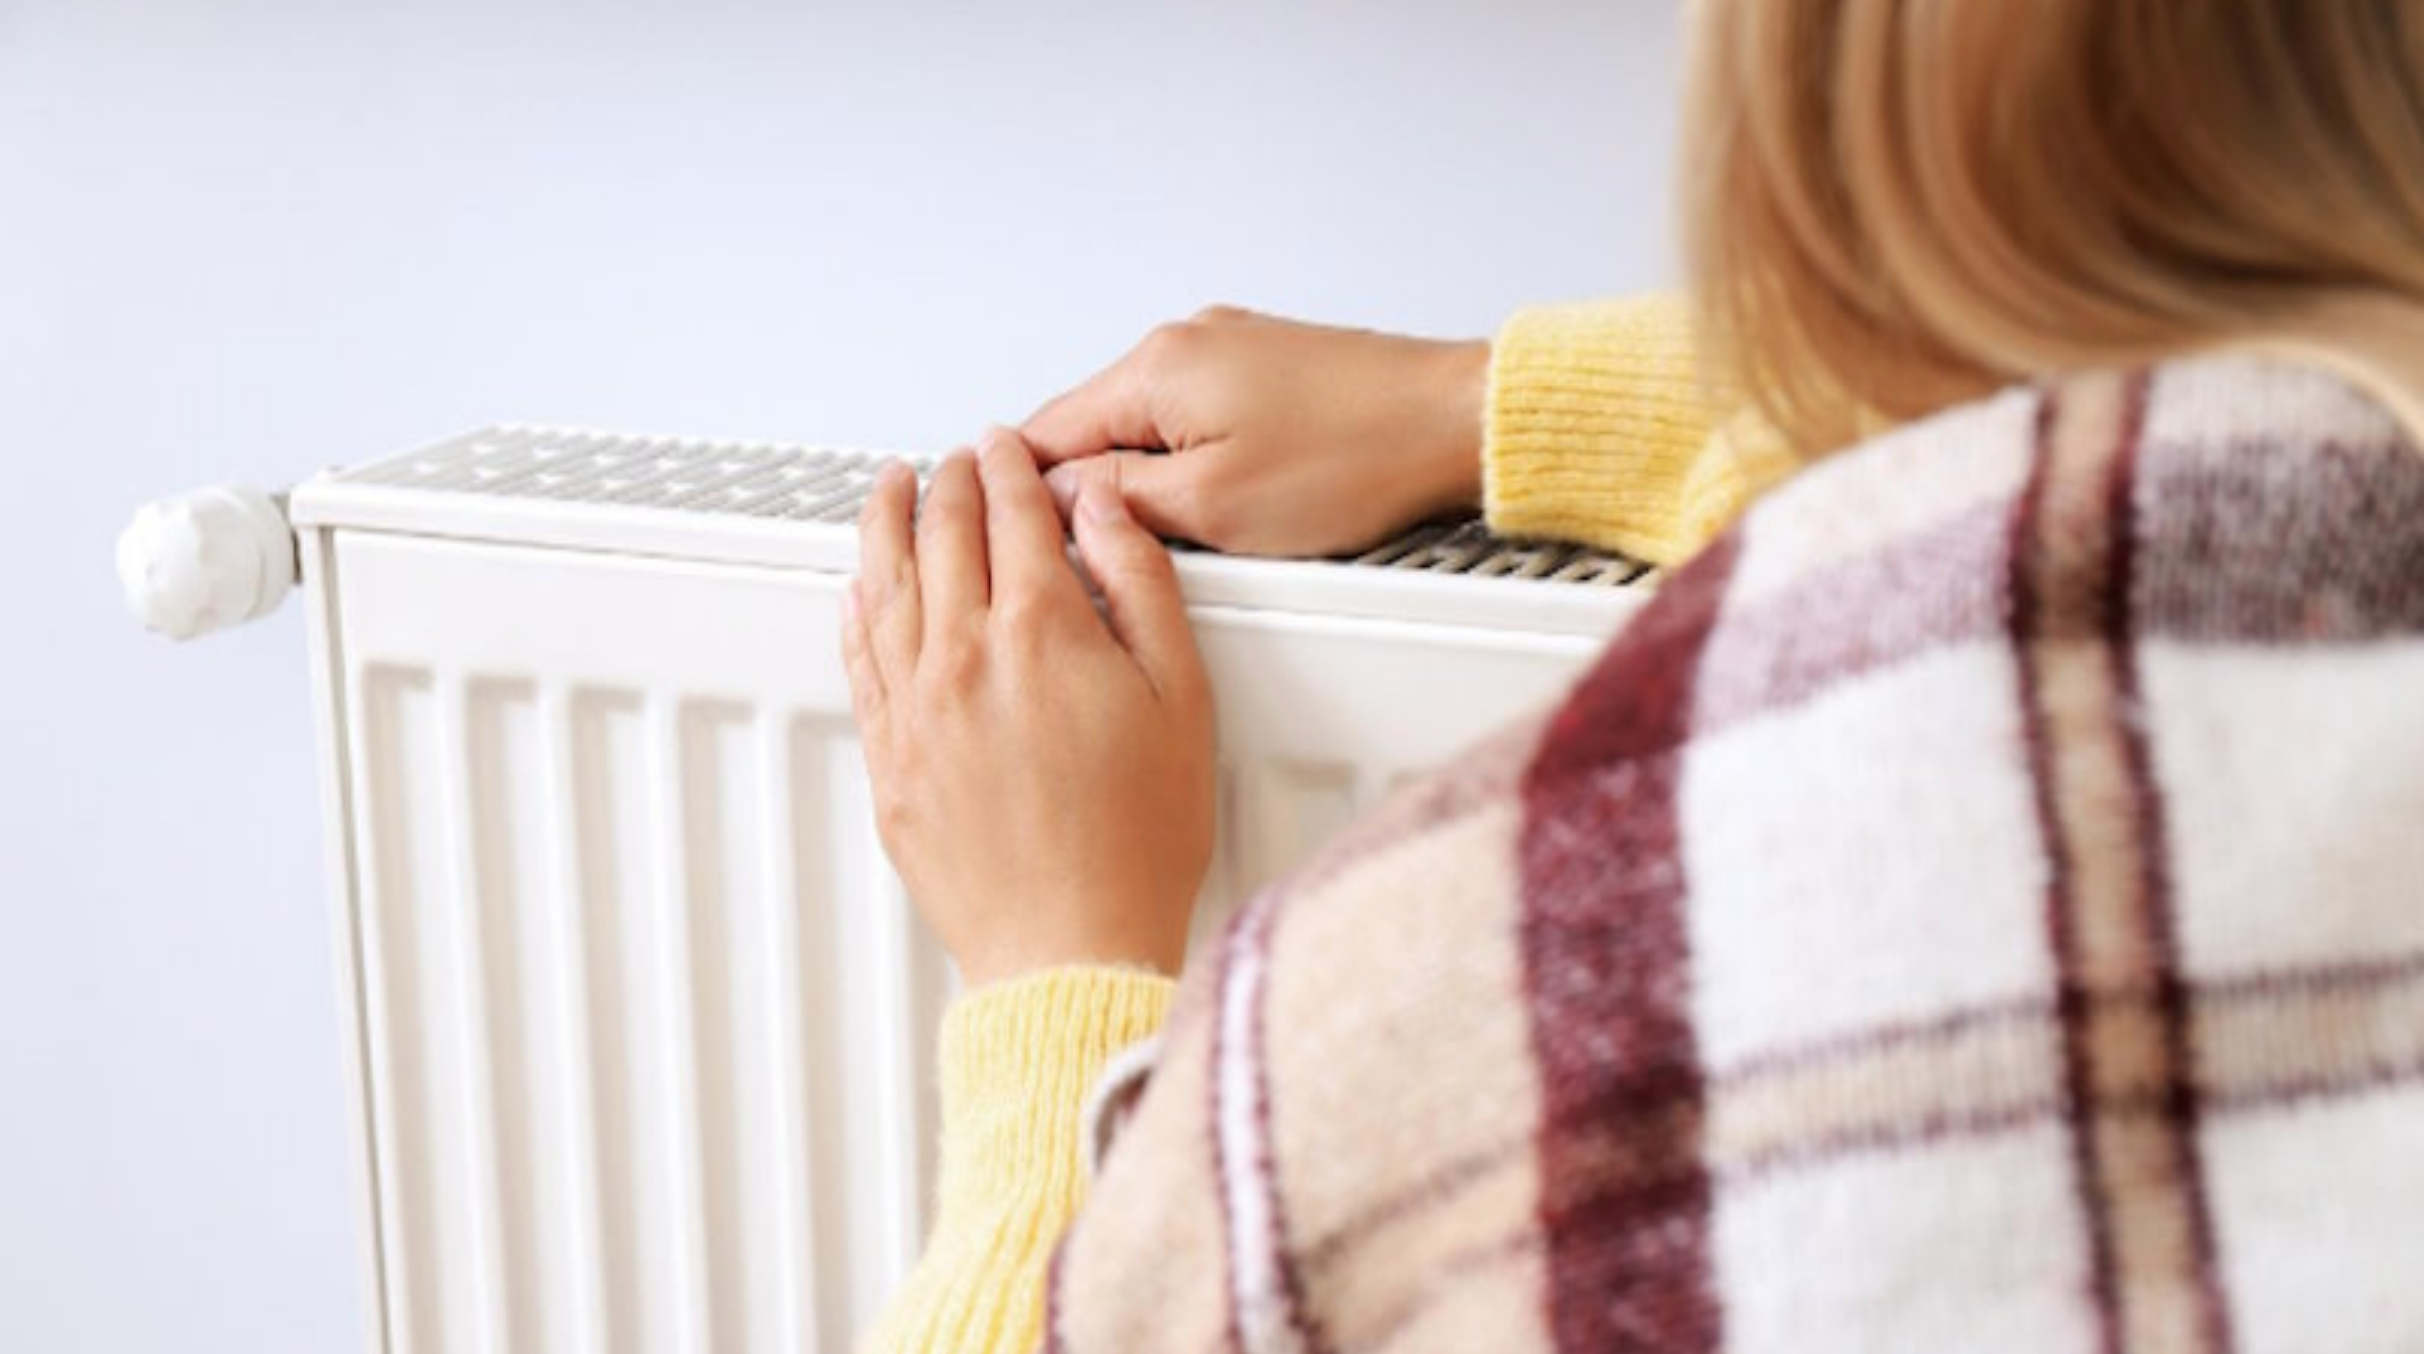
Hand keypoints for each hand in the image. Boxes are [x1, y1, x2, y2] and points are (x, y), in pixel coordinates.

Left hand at [842, 427, 1216, 987]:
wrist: (1071, 946)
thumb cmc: (1135, 842)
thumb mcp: (1178, 698)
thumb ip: (1140, 587)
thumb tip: (1103, 512)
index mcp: (1040, 632)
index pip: (1012, 514)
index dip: (1008, 467)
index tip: (1005, 447)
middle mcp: (963, 658)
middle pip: (940, 535)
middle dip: (948, 483)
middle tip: (954, 460)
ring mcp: (915, 710)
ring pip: (883, 584)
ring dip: (885, 523)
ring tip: (888, 489)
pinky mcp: (888, 760)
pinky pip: (859, 660)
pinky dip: (856, 610)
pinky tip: (858, 590)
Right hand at [1022, 307, 1489, 555]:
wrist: (1457, 424)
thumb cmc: (1358, 459)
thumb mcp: (1212, 506)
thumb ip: (1117, 499)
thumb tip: (1055, 499)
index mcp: (1156, 368)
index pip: (1044, 432)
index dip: (1027, 495)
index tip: (1024, 539)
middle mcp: (1185, 342)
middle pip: (1096, 426)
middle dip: (1098, 490)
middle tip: (1125, 548)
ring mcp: (1229, 349)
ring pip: (1150, 427)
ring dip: (1155, 479)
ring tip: (1198, 528)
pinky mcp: (1268, 368)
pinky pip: (1201, 419)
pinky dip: (1201, 462)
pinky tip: (1238, 499)